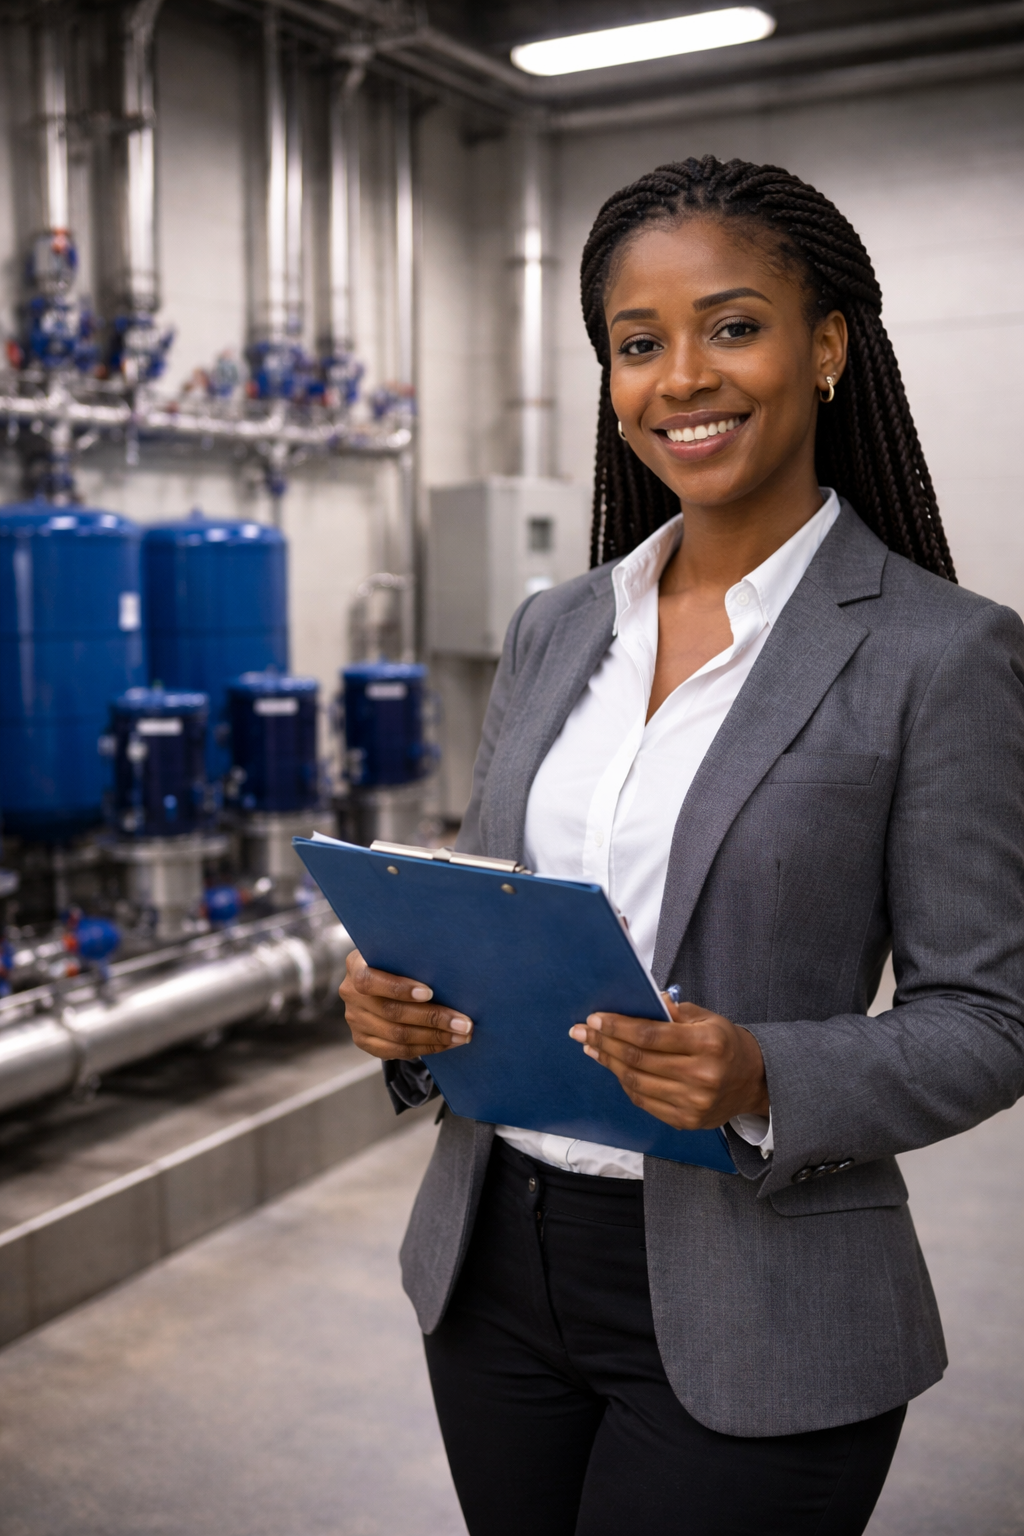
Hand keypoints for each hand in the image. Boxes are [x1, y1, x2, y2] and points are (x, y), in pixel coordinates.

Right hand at [339, 949, 473, 1060]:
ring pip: (397, 1035)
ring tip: (461, 1035)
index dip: (400, 988)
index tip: (430, 992)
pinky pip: (396, 1051)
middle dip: (433, 1018)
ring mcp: (355, 1019)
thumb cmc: (398, 963)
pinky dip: (425, 1048)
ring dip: (434, 1037)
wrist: (382, 982)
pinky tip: (446, 1043)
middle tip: (463, 1022)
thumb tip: (452, 972)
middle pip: (392, 1012)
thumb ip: (413, 960)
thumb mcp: (400, 954)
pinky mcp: (363, 1040)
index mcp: (356, 965)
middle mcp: (350, 994)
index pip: (370, 980)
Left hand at [569, 998, 768, 1130]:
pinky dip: (625, 1083)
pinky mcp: (686, 1121)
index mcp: (708, 1043)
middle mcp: (702, 1075)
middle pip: (638, 1059)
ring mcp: (693, 1102)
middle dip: (604, 1043)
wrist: (754, 1081)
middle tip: (582, 1031)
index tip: (595, 1019)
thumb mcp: (707, 1018)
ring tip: (592, 1048)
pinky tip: (614, 1067)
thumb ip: (674, 1011)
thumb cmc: (725, 1043)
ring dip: (609, 1063)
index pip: (651, 1034)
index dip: (618, 1027)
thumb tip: (640, 1001)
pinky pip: (644, 1101)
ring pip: (636, 1082)